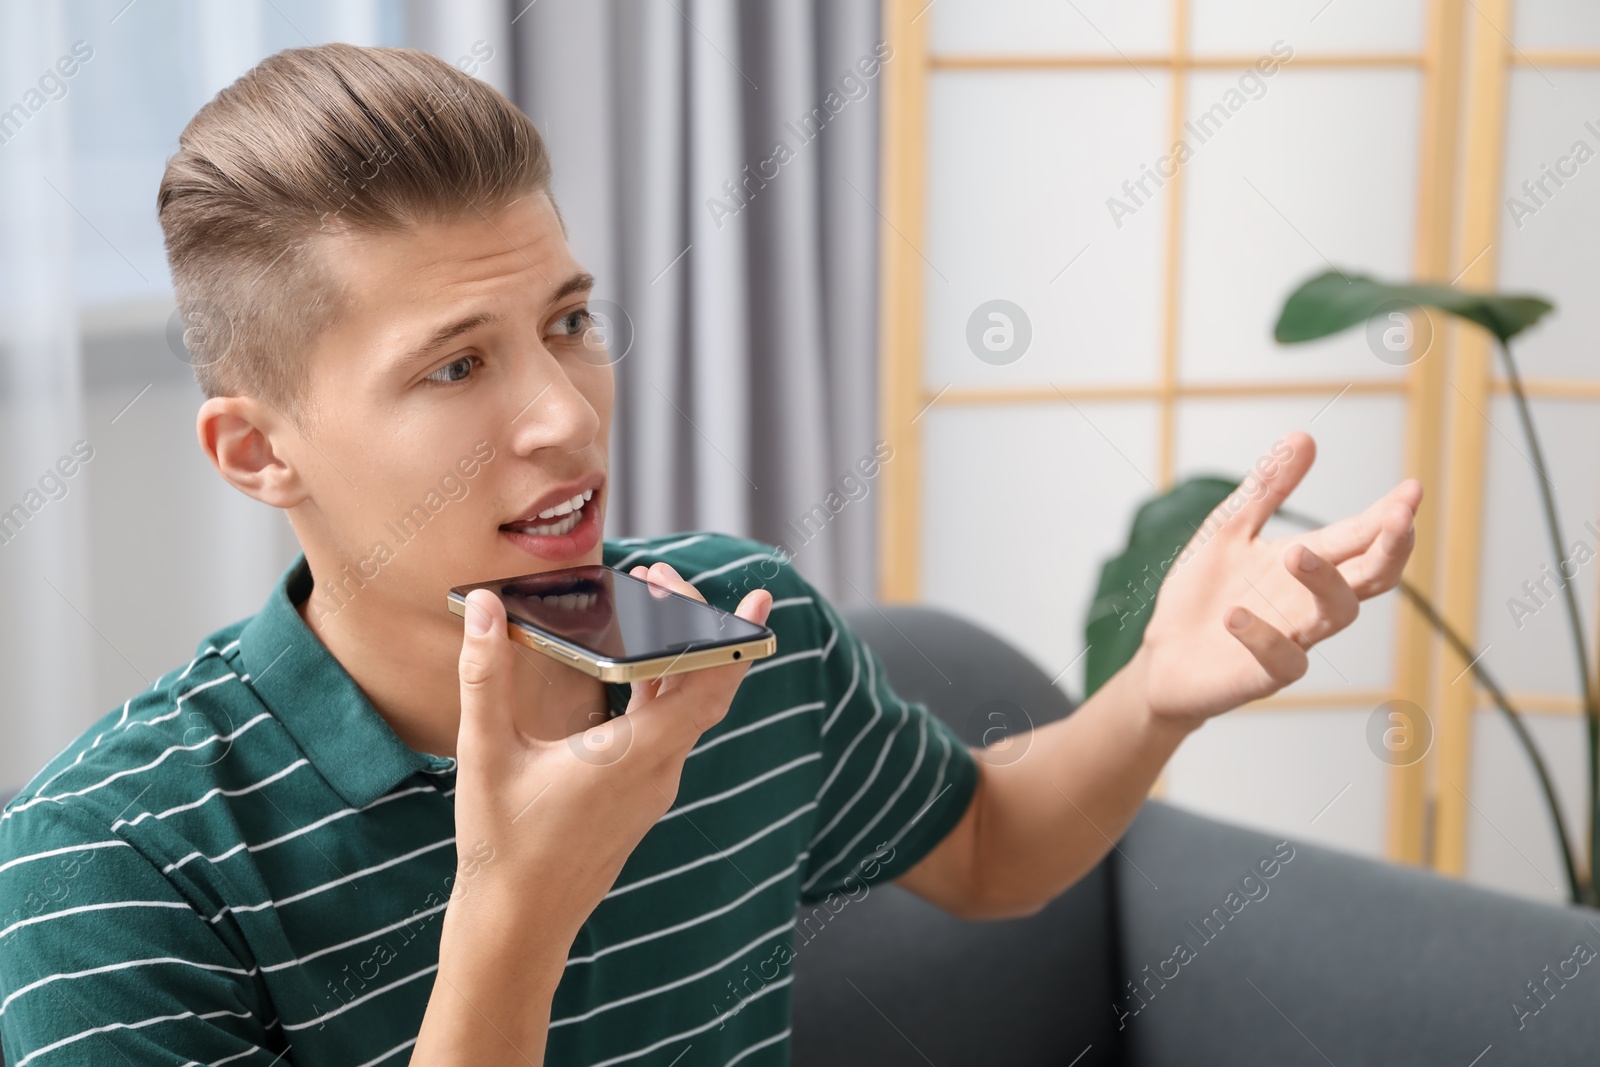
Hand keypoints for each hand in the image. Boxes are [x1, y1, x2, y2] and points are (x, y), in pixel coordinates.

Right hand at [448, 561, 772, 943]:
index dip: (735, 639)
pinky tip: (630, 669)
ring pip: (687, 711)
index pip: (709, 686)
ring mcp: (653, 787)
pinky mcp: (640, 798)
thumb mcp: (485, 752)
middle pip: (705, 688)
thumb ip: (485, 674)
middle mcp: (659, 770)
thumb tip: (482, 607)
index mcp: (635, 755)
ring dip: (676, 658)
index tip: (754, 598)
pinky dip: (660, 690)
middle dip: (697, 627)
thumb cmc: (502, 845)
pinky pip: (667, 732)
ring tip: (648, 608)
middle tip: (664, 577)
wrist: (517, 926)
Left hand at [1136, 430, 1420, 727]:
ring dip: (1323, 582)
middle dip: (1389, 548)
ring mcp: (1292, 639)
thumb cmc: (1203, 596)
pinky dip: (1262, 637)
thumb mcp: (1229, 530)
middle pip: (1370, 577)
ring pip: (1336, 615)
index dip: (1389, 516)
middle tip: (1399, 517)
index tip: (1412, 490)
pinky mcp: (1263, 675)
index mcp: (1306, 564)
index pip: (1360, 537)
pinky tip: (1236, 614)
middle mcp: (1309, 602)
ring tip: (1297, 553)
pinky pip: (1280, 660)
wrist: (1163, 656)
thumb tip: (1304, 436)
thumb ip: (1267, 489)